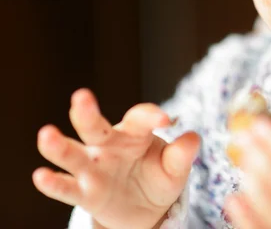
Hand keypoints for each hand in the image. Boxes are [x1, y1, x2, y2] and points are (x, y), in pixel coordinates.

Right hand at [33, 89, 200, 228]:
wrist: (146, 209)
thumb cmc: (159, 177)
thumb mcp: (174, 168)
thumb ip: (181, 155)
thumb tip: (193, 138)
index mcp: (134, 134)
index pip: (139, 118)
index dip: (151, 116)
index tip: (166, 120)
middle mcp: (109, 146)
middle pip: (95, 126)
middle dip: (87, 112)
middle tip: (81, 96)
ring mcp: (94, 168)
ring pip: (73, 154)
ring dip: (59, 145)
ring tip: (46, 134)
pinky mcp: (85, 193)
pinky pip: (67, 188)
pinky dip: (53, 183)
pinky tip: (41, 175)